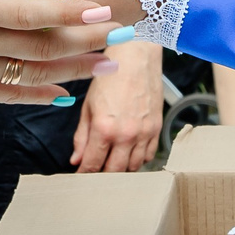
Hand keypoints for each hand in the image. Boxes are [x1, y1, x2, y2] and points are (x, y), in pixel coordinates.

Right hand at [0, 0, 118, 102]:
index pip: (31, 14)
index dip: (70, 13)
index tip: (103, 9)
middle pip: (42, 47)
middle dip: (87, 42)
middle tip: (122, 35)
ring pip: (33, 75)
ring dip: (74, 71)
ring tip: (108, 65)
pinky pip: (8, 96)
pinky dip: (37, 95)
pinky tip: (63, 92)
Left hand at [72, 38, 161, 171]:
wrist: (136, 57)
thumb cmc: (111, 76)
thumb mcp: (88, 106)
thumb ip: (82, 137)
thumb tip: (77, 160)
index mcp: (104, 128)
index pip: (92, 164)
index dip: (84, 173)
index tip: (81, 176)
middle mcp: (126, 134)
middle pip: (114, 171)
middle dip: (102, 174)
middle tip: (96, 172)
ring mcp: (144, 133)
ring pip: (133, 166)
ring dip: (122, 168)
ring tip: (112, 162)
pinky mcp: (156, 128)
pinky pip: (148, 155)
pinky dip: (138, 159)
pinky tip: (129, 153)